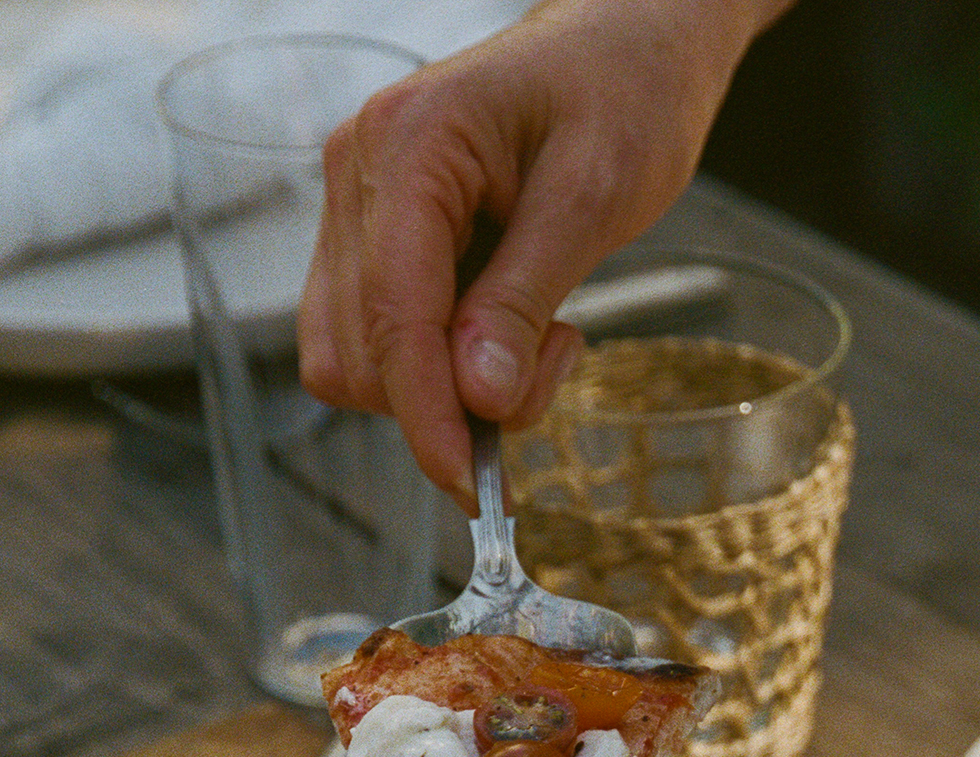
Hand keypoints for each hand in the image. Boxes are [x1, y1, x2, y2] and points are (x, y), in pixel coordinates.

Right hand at [298, 0, 787, 505]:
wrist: (622, 44)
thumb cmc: (621, 94)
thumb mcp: (594, 196)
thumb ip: (526, 300)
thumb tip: (477, 397)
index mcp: (409, 145)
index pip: (392, 317)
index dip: (429, 419)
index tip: (475, 488)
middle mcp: (360, 171)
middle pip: (362, 354)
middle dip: (450, 400)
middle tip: (552, 363)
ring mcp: (357, 204)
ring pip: (357, 359)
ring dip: (445, 390)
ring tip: (538, 338)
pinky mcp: (374, 236)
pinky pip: (377, 338)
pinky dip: (438, 368)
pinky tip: (504, 333)